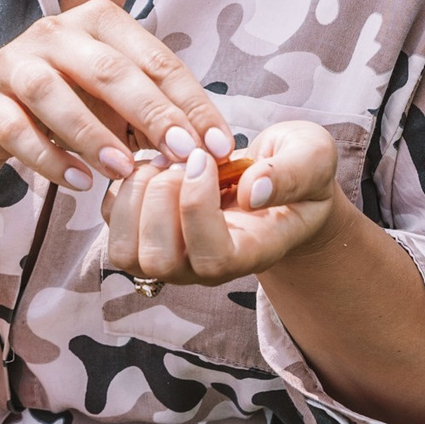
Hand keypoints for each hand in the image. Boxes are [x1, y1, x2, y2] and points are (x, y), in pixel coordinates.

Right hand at [0, 0, 230, 191]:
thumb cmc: (71, 96)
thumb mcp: (116, 94)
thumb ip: (156, 110)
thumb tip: (209, 147)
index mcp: (102, 22)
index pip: (157, 60)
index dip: (192, 103)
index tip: (219, 145)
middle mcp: (58, 33)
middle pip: (110, 71)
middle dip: (152, 114)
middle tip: (182, 154)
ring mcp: (17, 63)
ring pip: (53, 95)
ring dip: (93, 135)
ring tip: (125, 171)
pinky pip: (16, 130)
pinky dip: (49, 158)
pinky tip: (79, 182)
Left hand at [104, 120, 342, 285]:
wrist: (279, 180)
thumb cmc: (298, 171)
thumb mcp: (312, 158)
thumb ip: (292, 173)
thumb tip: (252, 190)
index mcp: (251, 252)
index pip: (212, 257)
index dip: (197, 207)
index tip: (206, 159)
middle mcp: (205, 266)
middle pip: (158, 262)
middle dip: (161, 199)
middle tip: (183, 157)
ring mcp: (172, 256)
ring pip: (127, 252)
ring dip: (136, 195)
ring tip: (165, 161)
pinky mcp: (146, 234)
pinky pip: (112, 223)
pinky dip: (122, 188)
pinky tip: (154, 164)